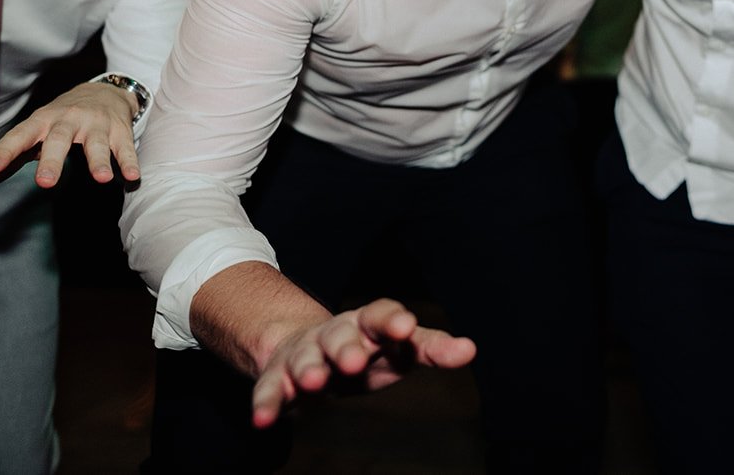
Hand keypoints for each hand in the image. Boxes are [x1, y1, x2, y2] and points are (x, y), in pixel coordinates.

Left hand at [0, 81, 138, 188]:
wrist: (105, 90)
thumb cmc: (60, 120)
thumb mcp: (33, 135)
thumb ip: (5, 160)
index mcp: (41, 121)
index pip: (19, 136)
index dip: (4, 152)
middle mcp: (68, 119)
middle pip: (58, 139)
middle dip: (52, 160)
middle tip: (45, 183)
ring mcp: (96, 124)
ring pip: (96, 143)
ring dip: (99, 160)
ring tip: (101, 179)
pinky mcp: (120, 130)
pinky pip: (125, 147)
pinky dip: (130, 161)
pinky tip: (133, 177)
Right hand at [251, 298, 476, 427]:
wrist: (305, 346)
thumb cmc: (368, 349)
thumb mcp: (399, 349)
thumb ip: (431, 348)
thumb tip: (470, 348)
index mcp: (367, 324)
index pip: (380, 314)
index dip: (393, 320)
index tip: (405, 328)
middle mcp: (334, 334)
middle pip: (340, 334)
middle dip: (346, 346)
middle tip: (355, 361)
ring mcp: (304, 354)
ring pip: (304, 359)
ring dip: (309, 369)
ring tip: (314, 382)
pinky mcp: (277, 378)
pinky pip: (269, 389)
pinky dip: (266, 403)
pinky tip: (263, 419)